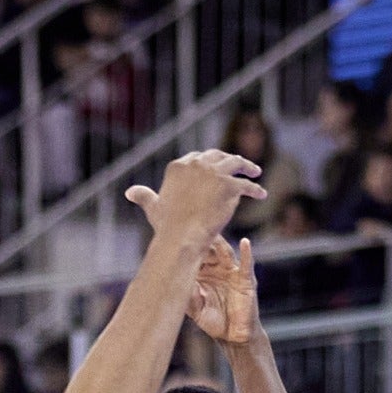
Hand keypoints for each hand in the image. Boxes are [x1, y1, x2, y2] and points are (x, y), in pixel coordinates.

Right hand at [125, 148, 265, 252]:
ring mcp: (214, 172)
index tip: (215, 168)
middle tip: (238, 166)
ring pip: (236, 163)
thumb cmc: (167, 226)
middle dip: (228, 160)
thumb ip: (144, 196)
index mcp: (178, 166)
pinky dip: (255, 188)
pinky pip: (246, 184)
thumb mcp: (154, 207)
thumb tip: (130, 192)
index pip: (197, 158)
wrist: (182, 237)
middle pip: (218, 156)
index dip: (208, 162)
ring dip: (246, 166)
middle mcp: (197, 163)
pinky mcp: (229, 184)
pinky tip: (262, 194)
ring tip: (254, 171)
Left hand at [188, 233, 259, 344]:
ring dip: (220, 243)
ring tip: (213, 232)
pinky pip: (246, 264)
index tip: (177, 238)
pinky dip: (247, 253)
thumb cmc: (213, 322)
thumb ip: (188, 298)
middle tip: (192, 231)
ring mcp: (232, 272)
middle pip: (209, 249)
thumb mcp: (196, 310)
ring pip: (225, 253)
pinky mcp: (245, 280)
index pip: (195, 256)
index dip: (187, 248)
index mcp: (203, 274)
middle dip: (202, 241)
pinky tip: (245, 242)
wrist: (232, 336)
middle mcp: (217, 269)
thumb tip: (178, 284)